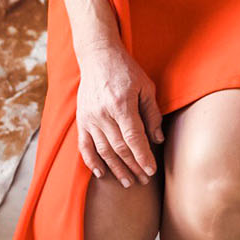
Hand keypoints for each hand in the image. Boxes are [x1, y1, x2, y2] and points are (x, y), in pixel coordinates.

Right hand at [76, 41, 163, 186]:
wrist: (98, 56)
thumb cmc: (126, 70)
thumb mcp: (146, 86)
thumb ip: (152, 113)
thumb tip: (157, 140)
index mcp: (121, 104)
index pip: (133, 138)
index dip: (143, 157)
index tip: (151, 171)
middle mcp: (103, 114)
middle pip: (119, 148)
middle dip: (133, 167)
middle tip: (144, 180)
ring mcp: (90, 118)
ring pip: (103, 150)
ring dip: (116, 169)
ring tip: (128, 182)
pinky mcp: (81, 120)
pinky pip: (85, 146)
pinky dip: (92, 162)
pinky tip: (102, 173)